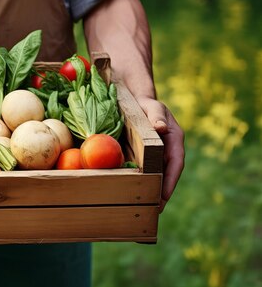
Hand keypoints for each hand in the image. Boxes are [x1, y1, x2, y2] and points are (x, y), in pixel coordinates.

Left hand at [136, 96, 184, 212]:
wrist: (136, 99)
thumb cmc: (145, 103)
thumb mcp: (152, 106)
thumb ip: (156, 115)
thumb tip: (161, 128)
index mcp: (174, 138)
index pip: (176, 162)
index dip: (171, 180)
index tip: (165, 196)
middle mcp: (168, 149)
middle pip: (168, 174)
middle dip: (163, 192)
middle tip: (155, 210)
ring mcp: (158, 153)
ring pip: (158, 175)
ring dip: (154, 191)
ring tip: (146, 209)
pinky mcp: (147, 155)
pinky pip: (147, 171)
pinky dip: (144, 183)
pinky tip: (134, 194)